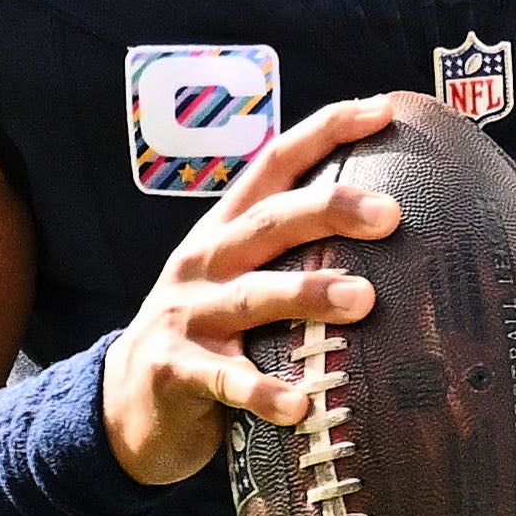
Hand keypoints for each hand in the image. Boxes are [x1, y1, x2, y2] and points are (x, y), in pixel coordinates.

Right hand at [101, 96, 400, 485]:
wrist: (125, 402)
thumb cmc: (208, 334)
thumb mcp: (240, 279)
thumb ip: (293, 255)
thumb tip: (389, 229)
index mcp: (226, 230)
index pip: (274, 164)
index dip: (325, 131)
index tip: (382, 110)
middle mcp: (206, 262)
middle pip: (269, 221)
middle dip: (329, 209)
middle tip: (390, 214)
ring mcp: (187, 314)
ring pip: (253, 297)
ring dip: (308, 294)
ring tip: (363, 299)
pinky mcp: (177, 370)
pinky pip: (228, 380)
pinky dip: (264, 392)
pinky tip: (300, 405)